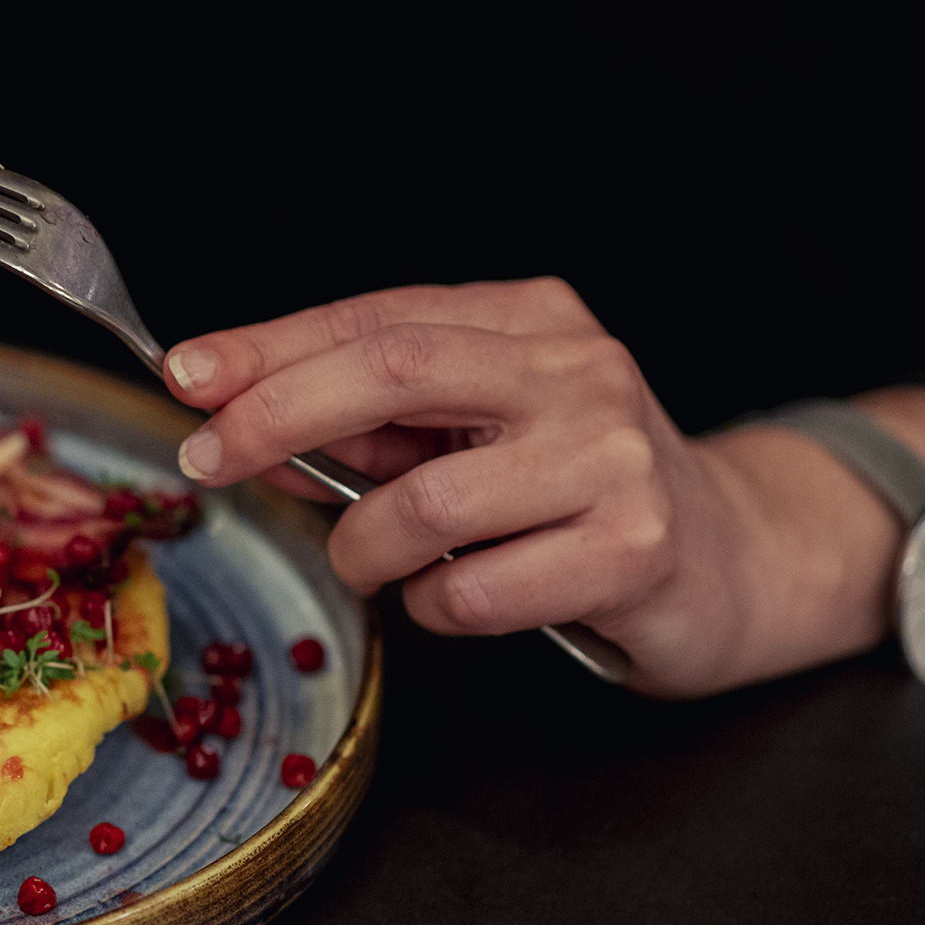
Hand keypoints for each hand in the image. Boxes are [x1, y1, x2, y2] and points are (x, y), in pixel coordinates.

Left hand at [161, 278, 911, 697]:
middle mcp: (578, 371)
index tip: (186, 376)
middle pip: (394, 370)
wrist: (738, 559)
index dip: (271, 347)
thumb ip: (369, 429)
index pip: (378, 318)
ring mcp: (614, 456)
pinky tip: (462, 599)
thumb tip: (240, 425)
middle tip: (209, 459)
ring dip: (364, 547)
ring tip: (374, 564)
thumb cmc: (582, 493)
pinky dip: (437, 607)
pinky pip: (476, 588)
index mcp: (532, 321)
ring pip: (424, 501)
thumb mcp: (472, 436)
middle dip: (278, 413)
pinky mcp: (635, 547)